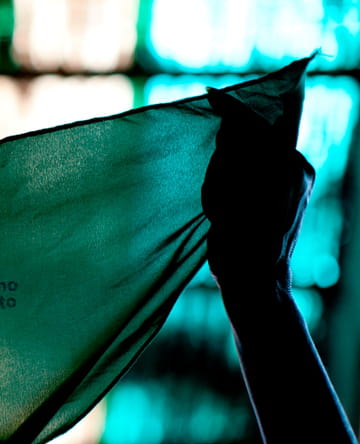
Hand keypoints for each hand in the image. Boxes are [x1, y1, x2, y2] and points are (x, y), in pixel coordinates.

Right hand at [201, 89, 314, 291]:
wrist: (256, 282)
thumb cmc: (235, 243)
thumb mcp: (220, 194)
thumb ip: (227, 155)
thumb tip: (230, 129)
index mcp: (285, 167)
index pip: (256, 124)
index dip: (231, 109)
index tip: (210, 94)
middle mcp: (298, 171)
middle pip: (261, 137)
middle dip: (234, 138)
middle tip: (210, 146)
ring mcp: (298, 185)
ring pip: (263, 156)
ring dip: (238, 160)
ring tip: (220, 187)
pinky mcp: (293, 197)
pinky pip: (267, 172)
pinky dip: (246, 174)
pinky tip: (230, 191)